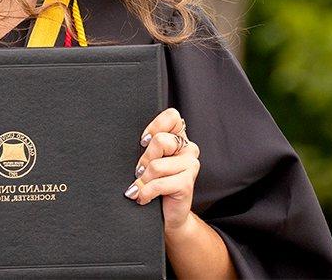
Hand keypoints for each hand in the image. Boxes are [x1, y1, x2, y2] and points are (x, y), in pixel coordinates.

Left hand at [125, 108, 198, 231]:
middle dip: (144, 159)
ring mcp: (191, 166)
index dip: (154, 127)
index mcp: (179, 137)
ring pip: (156, 165)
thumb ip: (147, 146)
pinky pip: (158, 184)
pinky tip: (143, 197)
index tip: (143, 143)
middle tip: (140, 171)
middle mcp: (188, 148)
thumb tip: (140, 140)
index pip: (172, 117)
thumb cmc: (154, 184)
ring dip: (143, 179)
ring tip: (141, 187)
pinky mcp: (187, 184)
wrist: (167, 215)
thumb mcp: (148, 160)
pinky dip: (145, 192)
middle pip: (160, 141)